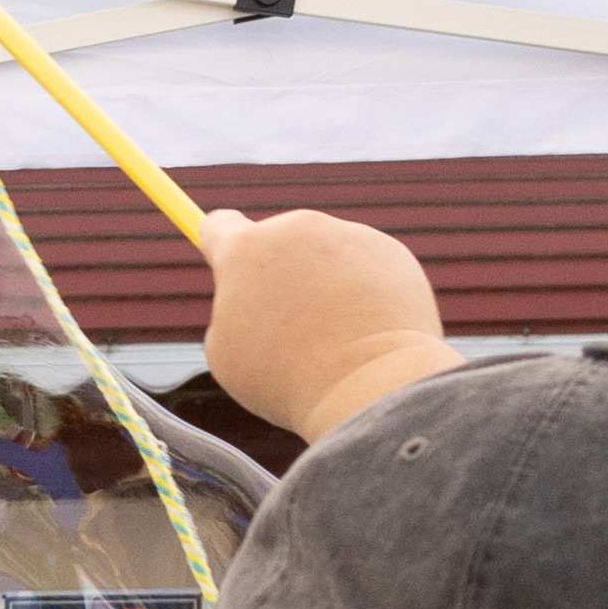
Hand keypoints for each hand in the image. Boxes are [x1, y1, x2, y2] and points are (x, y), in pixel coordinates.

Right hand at [199, 208, 461, 439]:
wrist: (368, 382)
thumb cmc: (285, 376)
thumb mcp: (228, 352)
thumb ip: (231, 310)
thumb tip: (248, 296)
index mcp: (244, 249)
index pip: (220, 226)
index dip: (218, 242)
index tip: (222, 256)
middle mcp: (295, 228)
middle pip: (278, 243)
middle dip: (278, 275)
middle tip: (285, 326)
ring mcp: (346, 234)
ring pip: (324, 257)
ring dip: (322, 286)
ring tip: (331, 338)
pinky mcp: (389, 251)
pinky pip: (364, 270)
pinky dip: (361, 296)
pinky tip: (363, 332)